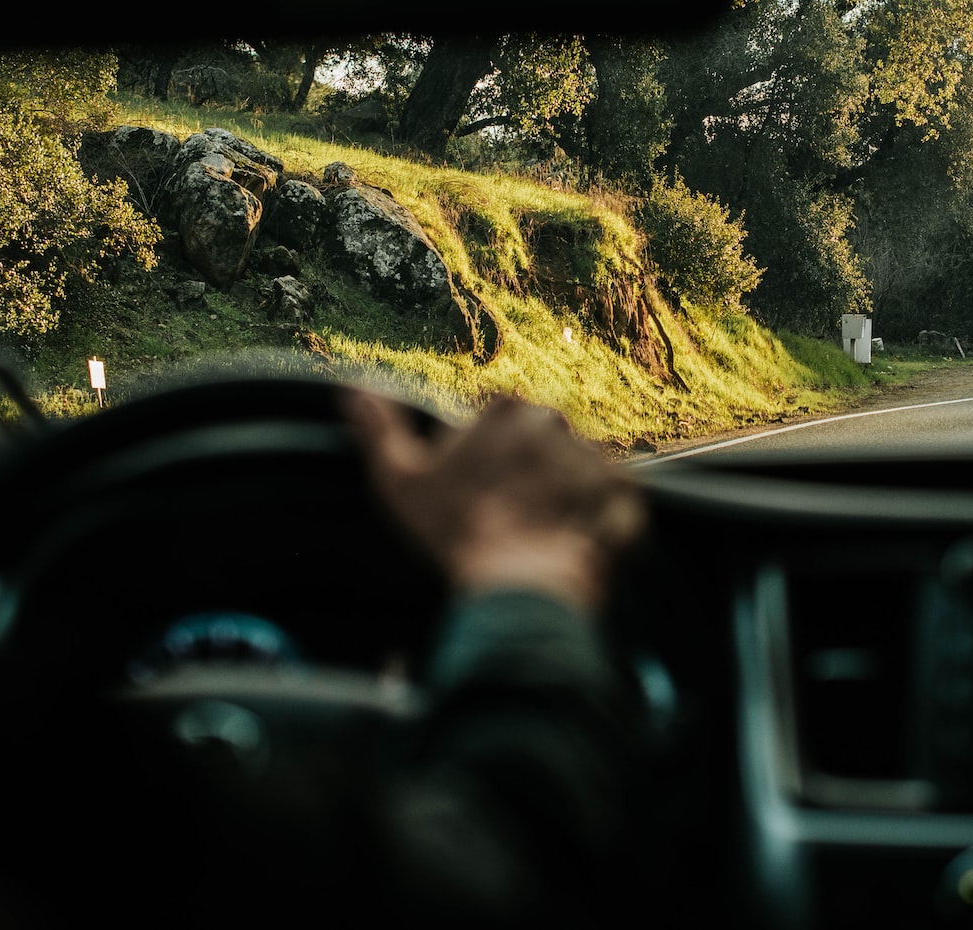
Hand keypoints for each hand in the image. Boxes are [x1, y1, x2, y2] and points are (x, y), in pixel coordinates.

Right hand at [344, 391, 645, 611]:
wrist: (517, 582)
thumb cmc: (455, 531)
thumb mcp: (400, 481)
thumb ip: (378, 430)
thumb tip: (350, 389)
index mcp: (504, 411)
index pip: (499, 428)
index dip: (487, 464)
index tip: (479, 496)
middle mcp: (554, 421)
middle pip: (541, 446)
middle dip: (529, 477)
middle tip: (510, 519)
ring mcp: (591, 454)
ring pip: (575, 472)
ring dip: (562, 498)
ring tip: (540, 538)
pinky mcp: (622, 490)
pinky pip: (612, 500)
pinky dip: (598, 520)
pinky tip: (572, 544)